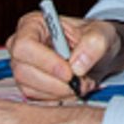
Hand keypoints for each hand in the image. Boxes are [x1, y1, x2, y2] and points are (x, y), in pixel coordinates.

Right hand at [6, 13, 123, 99]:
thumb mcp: (102, 33)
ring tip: (82, 84)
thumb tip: (77, 65)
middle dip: (56, 82)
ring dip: (60, 91)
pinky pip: (36, 98)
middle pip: (23, 71)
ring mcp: (22, 67)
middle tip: (81, 82)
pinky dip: (58, 98)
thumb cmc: (95, 38)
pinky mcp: (28, 85)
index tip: (69, 72)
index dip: (46, 62)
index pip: (25, 46)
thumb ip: (94, 44)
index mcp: (32, 24)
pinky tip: (74, 89)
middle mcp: (21, 45)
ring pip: (29, 88)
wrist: (98, 54)